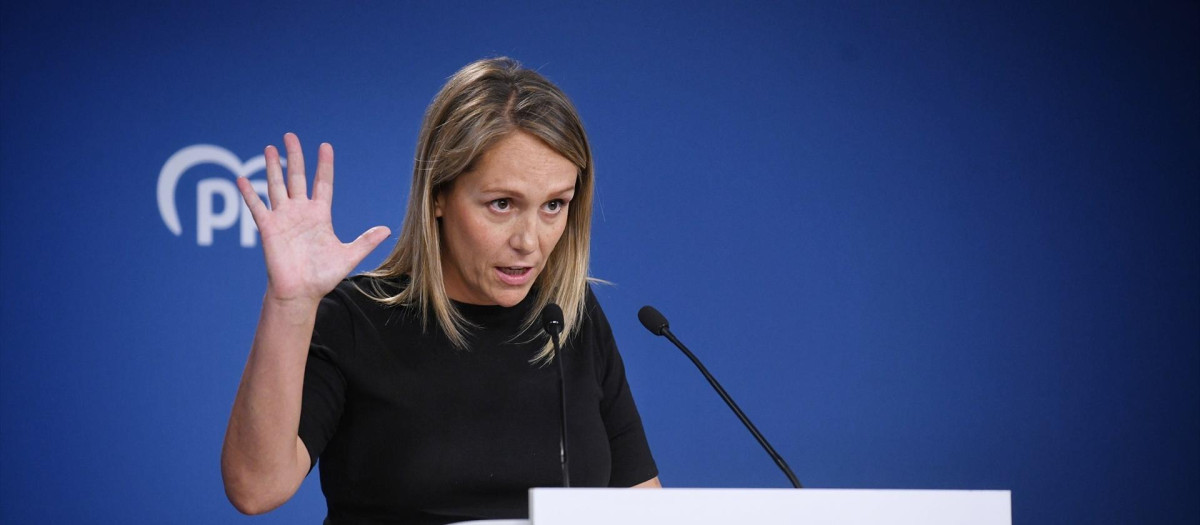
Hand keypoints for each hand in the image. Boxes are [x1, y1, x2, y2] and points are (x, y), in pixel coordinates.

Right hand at [236, 133, 390, 303]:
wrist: (301, 293)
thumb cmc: (323, 276)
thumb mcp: (348, 256)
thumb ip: (366, 241)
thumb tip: (387, 230)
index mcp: (320, 215)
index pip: (322, 183)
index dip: (324, 165)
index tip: (325, 146)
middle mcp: (300, 212)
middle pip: (296, 177)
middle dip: (294, 156)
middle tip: (290, 135)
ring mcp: (283, 218)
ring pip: (276, 186)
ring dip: (272, 167)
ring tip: (269, 147)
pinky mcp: (268, 228)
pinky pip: (257, 207)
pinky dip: (249, 193)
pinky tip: (241, 179)